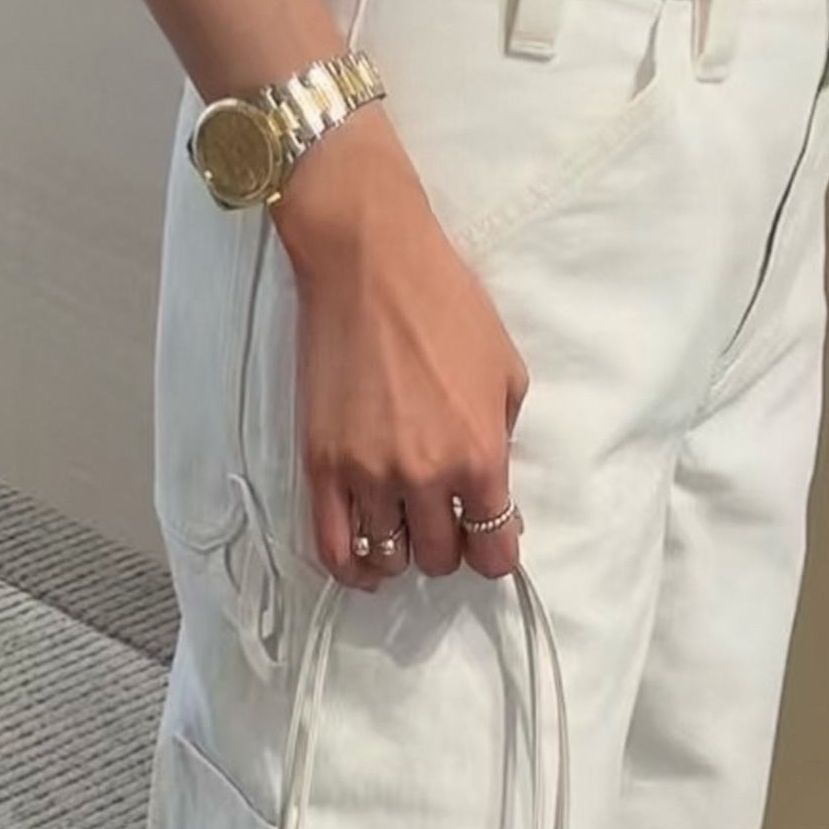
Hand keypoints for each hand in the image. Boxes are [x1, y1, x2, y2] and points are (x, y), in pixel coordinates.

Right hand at [272, 108, 527, 589]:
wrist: (368, 261)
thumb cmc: (444, 303)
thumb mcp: (506, 369)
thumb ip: (502, 437)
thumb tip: (493, 486)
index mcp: (479, 456)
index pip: (494, 553)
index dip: (495, 553)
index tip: (489, 537)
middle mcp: (426, 478)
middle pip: (440, 559)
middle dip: (448, 545)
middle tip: (444, 516)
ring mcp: (368, 476)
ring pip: (388, 557)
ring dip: (400, 549)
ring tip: (402, 525)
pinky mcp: (322, 467)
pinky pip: (333, 548)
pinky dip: (352, 566)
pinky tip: (366, 563)